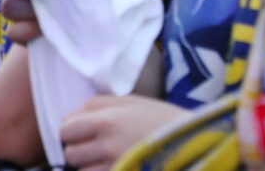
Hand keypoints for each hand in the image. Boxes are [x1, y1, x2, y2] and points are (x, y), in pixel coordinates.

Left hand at [60, 95, 188, 170]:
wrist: (200, 143)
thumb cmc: (163, 119)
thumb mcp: (130, 101)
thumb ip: (94, 106)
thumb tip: (66, 119)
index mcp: (105, 120)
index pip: (65, 130)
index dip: (72, 133)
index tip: (82, 134)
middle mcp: (107, 145)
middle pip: (71, 154)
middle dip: (79, 152)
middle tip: (96, 150)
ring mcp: (117, 166)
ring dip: (91, 168)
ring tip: (111, 160)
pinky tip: (119, 166)